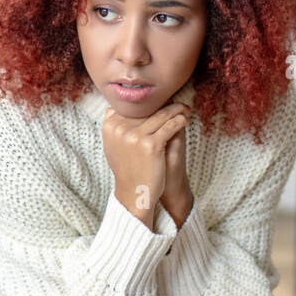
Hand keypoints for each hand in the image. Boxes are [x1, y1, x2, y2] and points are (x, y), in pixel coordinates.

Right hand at [102, 102, 191, 227]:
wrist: (134, 192)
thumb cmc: (128, 169)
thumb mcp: (113, 146)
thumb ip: (113, 126)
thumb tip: (112, 108)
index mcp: (110, 126)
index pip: (134, 107)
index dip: (149, 104)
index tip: (161, 102)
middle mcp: (120, 129)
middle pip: (147, 109)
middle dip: (164, 105)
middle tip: (177, 104)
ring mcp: (135, 136)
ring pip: (161, 115)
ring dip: (176, 110)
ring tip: (184, 109)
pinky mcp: (151, 144)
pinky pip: (169, 126)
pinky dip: (179, 121)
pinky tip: (184, 120)